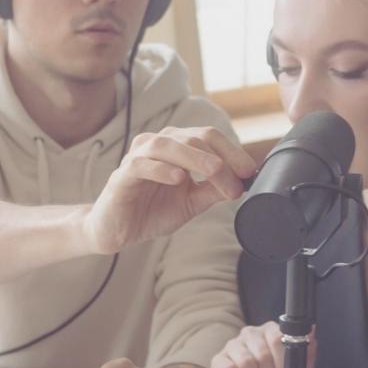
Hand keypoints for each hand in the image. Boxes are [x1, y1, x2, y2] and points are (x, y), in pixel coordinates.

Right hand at [82, 126, 254, 253]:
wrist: (117, 230)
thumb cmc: (151, 211)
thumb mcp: (190, 203)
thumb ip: (212, 191)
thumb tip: (242, 184)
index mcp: (176, 146)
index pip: (209, 137)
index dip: (233, 151)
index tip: (250, 172)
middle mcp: (158, 144)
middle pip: (194, 138)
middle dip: (220, 159)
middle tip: (237, 181)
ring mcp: (138, 157)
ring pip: (168, 145)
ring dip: (195, 158)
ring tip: (215, 172)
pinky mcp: (122, 175)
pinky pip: (141, 164)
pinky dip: (161, 169)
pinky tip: (178, 178)